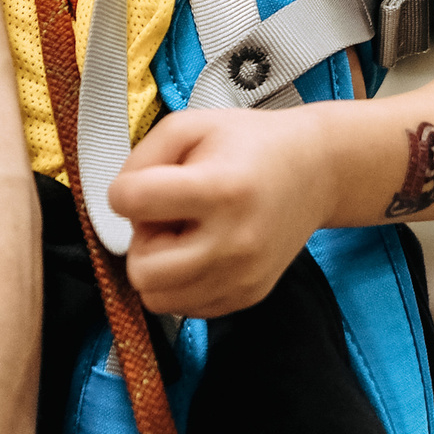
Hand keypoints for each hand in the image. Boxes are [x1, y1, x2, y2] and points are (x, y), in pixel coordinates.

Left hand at [110, 107, 339, 317]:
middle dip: (143, 240)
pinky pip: (185, 307)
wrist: (315, 170)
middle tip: (168, 216)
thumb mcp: (190, 126)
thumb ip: (141, 158)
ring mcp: (243, 276)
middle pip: (142, 269)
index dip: (126, 191)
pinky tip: (203, 250)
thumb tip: (118, 203)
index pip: (131, 203)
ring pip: (157, 298)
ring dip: (160, 265)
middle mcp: (234, 242)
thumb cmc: (249, 143)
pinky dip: (182, 282)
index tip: (147, 184)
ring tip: (186, 234)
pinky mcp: (248, 296)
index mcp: (220, 189)